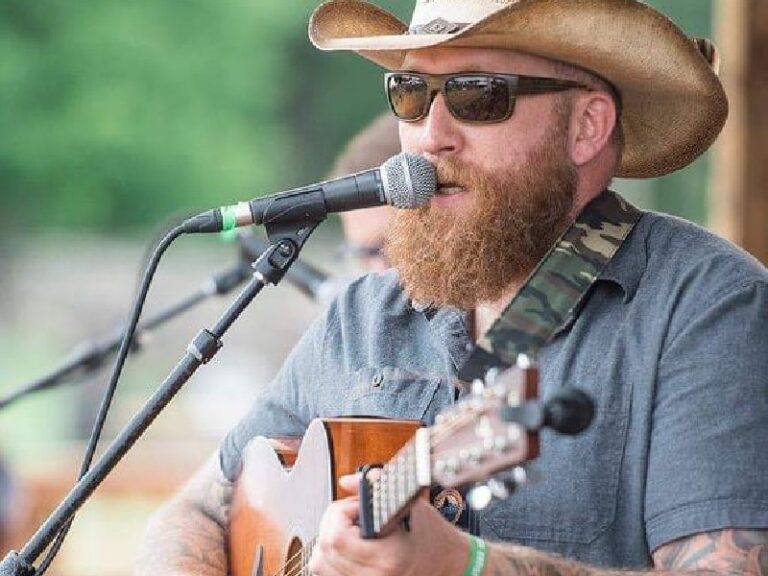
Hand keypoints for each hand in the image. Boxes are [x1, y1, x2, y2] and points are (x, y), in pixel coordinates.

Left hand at [308, 474, 468, 575]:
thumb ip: (377, 487)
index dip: (340, 512)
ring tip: (349, 529)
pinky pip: (329, 574)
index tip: (357, 505)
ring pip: (321, 564)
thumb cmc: (433, 535)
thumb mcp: (410, 503)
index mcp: (388, 555)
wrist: (450, 564)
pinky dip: (330, 558)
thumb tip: (346, 480)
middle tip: (352, 514)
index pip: (336, 537)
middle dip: (332, 522)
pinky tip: (347, 546)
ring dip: (328, 541)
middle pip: (325, 548)